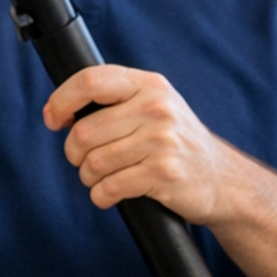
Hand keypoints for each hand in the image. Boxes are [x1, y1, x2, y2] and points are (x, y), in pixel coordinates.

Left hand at [42, 65, 241, 224]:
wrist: (224, 180)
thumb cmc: (177, 142)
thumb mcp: (154, 105)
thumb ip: (116, 99)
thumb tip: (59, 110)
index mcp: (148, 85)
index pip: (90, 80)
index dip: (61, 100)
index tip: (53, 120)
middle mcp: (156, 108)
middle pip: (84, 130)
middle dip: (74, 152)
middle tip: (83, 160)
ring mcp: (161, 141)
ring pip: (93, 162)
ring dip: (88, 177)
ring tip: (100, 178)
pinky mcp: (163, 174)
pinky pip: (109, 187)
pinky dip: (100, 196)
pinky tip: (108, 194)